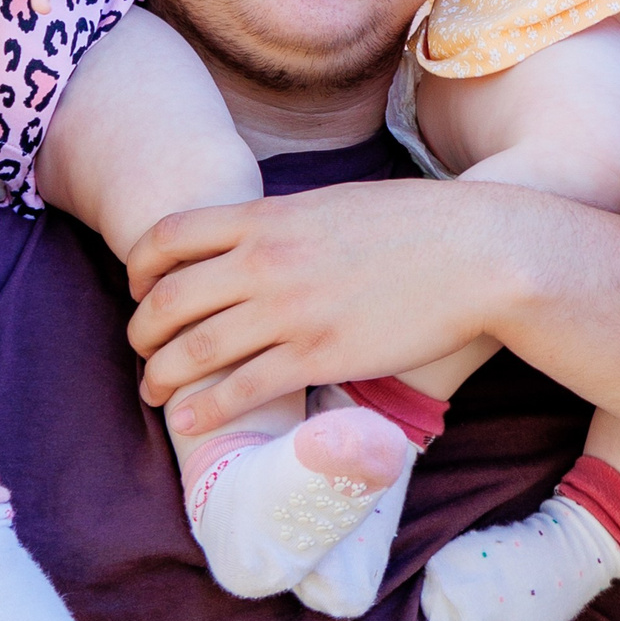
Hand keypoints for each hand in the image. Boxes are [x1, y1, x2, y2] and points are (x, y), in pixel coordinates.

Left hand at [125, 180, 507, 432]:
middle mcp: (267, 262)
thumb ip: (289, 221)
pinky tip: (190, 417)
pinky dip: (204, 407)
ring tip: (154, 392)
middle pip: (168, 299)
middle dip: (142, 331)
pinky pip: (240, 389)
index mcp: (269, 217)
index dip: (140, 265)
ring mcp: (290, 311)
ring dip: (160, 376)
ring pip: (192, 350)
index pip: (169, 235)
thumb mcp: (338, 203)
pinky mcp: (317, 356)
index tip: (141, 287)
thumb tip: (262, 237)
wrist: (479, 255)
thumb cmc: (420, 225)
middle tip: (142, 349)